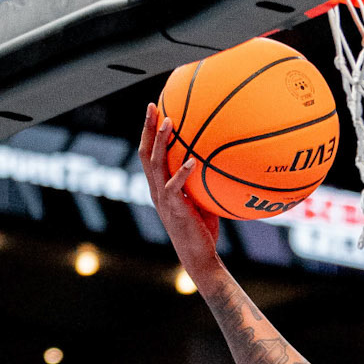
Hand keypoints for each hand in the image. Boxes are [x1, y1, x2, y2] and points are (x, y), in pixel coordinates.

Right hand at [139, 104, 224, 289]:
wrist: (199, 257)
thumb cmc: (202, 231)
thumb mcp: (201, 200)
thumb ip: (201, 182)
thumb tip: (217, 162)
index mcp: (160, 187)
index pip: (149, 155)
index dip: (149, 133)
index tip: (154, 111)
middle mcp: (156, 190)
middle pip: (146, 153)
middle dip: (148, 128)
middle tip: (152, 106)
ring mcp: (163, 200)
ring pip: (156, 164)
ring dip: (161, 141)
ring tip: (169, 122)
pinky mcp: (175, 209)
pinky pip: (175, 186)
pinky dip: (183, 172)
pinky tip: (193, 159)